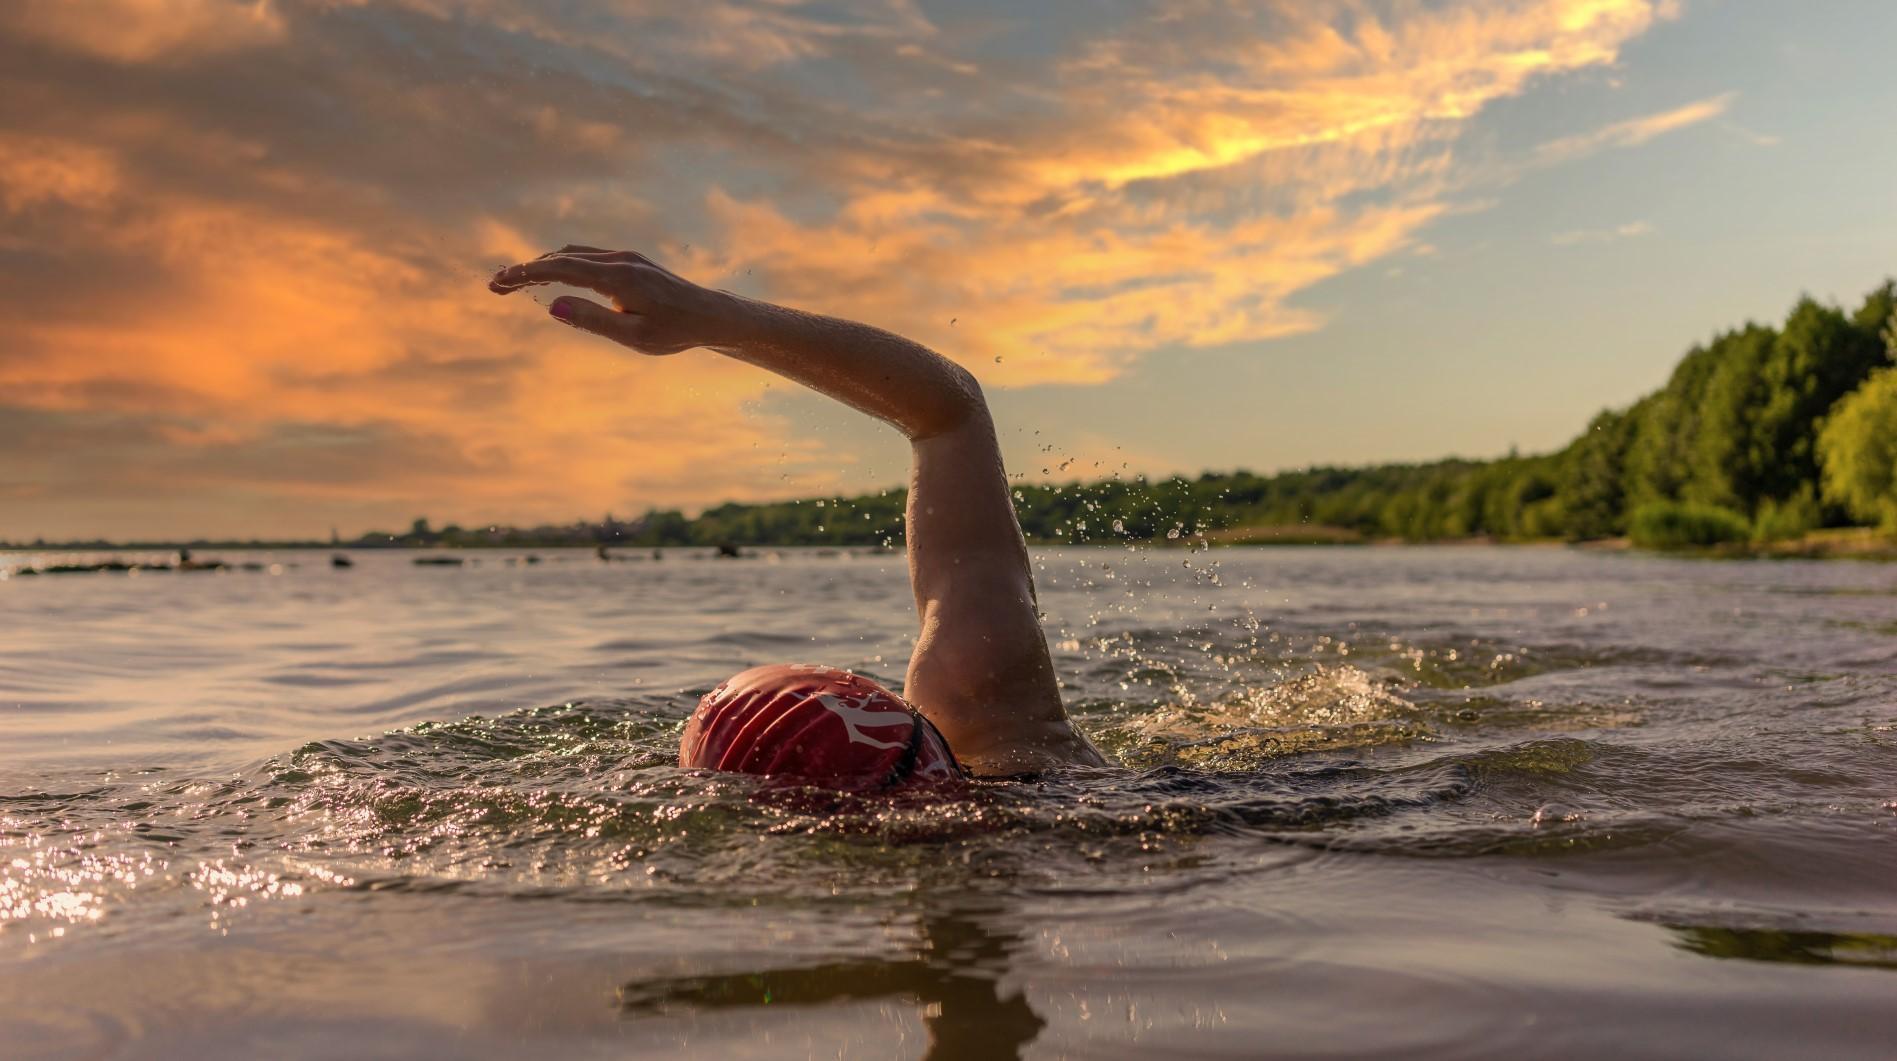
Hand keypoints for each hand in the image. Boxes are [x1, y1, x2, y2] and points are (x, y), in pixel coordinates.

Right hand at [488, 245, 733, 355]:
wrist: (710, 316)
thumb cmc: (674, 331)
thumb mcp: (633, 336)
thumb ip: (592, 320)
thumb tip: (552, 306)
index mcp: (618, 277)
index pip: (560, 268)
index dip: (525, 273)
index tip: (498, 283)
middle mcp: (619, 259)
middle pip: (561, 257)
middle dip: (525, 270)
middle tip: (494, 286)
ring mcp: (626, 257)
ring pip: (573, 254)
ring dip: (542, 265)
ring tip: (515, 282)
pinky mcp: (630, 261)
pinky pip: (587, 257)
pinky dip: (562, 264)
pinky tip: (550, 277)